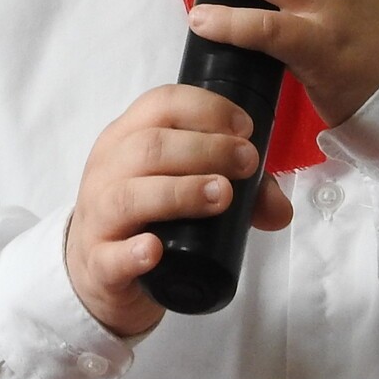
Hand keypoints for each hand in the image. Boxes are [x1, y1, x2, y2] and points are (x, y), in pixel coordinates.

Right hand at [66, 85, 290, 336]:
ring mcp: (98, 217)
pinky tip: (155, 248)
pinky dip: (134, 251)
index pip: (159, 104)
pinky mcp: (99, 264)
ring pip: (130, 195)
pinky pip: (111, 255)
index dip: (205, 108)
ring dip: (181, 192)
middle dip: (206, 149)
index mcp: (126, 139)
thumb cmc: (147, 218)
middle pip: (149, 146)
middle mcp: (107, 171)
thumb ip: (239, 193)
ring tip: (222, 195)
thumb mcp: (183, 190)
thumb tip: (279, 208)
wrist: (99, 273)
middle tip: (246, 163)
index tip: (245, 128)